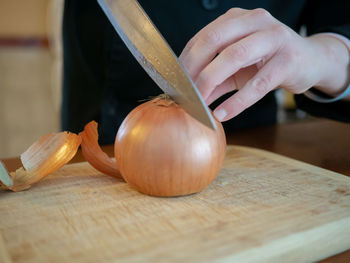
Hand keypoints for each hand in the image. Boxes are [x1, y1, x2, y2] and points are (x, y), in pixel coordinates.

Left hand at [179, 8, 349, 120]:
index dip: (185, 60)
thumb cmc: (268, 61)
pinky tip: (222, 113)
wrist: (310, 61)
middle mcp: (255, 21)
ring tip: (198, 103)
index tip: (173, 82)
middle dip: (193, 68)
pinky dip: (237, 101)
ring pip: (234, 56)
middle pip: (214, 41)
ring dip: (210, 82)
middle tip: (182, 92)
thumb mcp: (237, 68)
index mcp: (238, 19)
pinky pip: (258, 83)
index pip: (203, 37)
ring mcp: (274, 38)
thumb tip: (189, 96)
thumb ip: (214, 78)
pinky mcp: (288, 61)